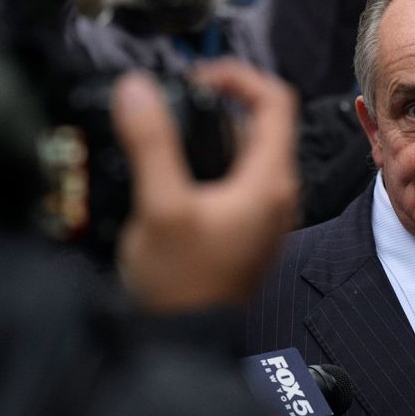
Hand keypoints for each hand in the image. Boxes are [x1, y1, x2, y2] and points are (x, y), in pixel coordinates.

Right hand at [112, 61, 298, 310]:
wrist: (186, 340)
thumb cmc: (182, 285)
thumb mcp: (161, 206)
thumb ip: (151, 143)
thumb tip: (138, 89)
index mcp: (270, 181)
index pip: (275, 100)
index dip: (238, 75)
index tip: (198, 76)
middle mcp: (277, 194)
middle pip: (260, 124)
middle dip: (217, 105)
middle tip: (174, 103)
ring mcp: (264, 213)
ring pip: (245, 152)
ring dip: (211, 134)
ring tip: (167, 134)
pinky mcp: (246, 229)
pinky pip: (236, 178)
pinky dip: (210, 163)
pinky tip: (173, 173)